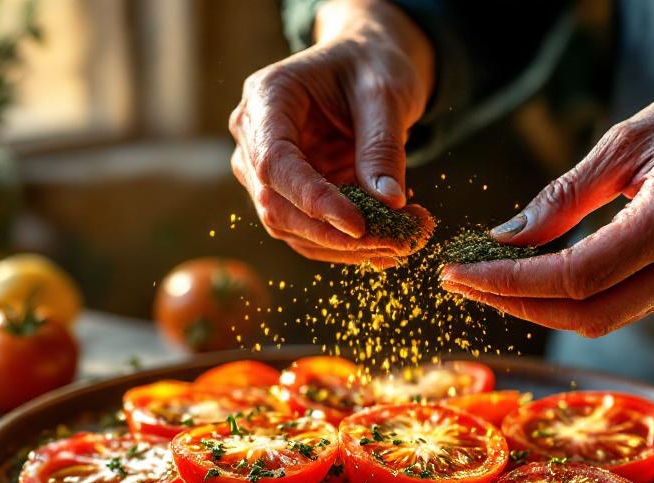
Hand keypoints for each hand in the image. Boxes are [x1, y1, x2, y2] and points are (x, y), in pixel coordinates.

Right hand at [229, 0, 434, 267]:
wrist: (365, 64)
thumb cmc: (370, 64)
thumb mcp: (384, 94)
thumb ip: (381, 146)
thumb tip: (389, 203)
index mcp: (266, 98)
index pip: (276, 163)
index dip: (313, 200)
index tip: (359, 226)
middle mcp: (253, 138)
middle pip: (276, 205)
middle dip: (334, 234)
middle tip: (395, 244)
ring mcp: (265, 170)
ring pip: (291, 228)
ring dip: (343, 247)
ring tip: (400, 245)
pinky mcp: (287, 194)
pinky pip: (308, 231)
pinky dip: (346, 245)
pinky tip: (386, 248)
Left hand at [440, 75, 653, 336]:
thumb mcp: (632, 137)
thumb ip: (567, 193)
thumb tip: (509, 236)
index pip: (577, 277)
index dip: (511, 282)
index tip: (459, 272)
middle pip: (586, 314)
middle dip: (515, 303)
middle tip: (461, 283)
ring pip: (604, 317)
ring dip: (540, 304)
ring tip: (487, 278)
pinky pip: (627, 303)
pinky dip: (576, 296)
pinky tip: (539, 275)